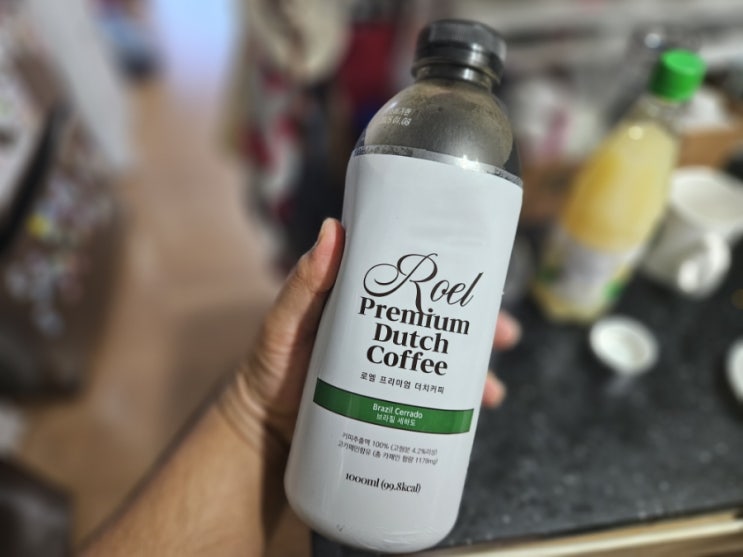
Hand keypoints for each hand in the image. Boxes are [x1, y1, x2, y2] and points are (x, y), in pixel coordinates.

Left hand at [221, 218, 520, 448]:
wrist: (264, 429)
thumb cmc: (271, 367)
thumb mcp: (284, 323)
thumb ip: (304, 283)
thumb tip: (334, 228)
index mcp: (366, 302)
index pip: (415, 280)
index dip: (451, 275)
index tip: (482, 273)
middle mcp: (387, 331)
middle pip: (443, 321)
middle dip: (481, 325)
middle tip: (506, 334)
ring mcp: (393, 369)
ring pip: (446, 362)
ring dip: (476, 370)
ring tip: (491, 390)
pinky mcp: (394, 404)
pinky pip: (433, 402)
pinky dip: (458, 407)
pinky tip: (474, 413)